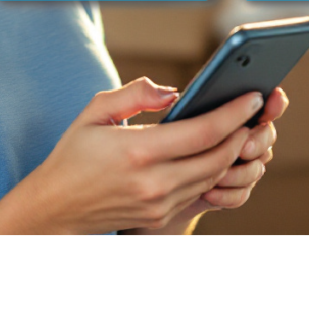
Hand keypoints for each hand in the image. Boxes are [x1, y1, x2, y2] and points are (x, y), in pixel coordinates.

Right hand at [0, 78, 262, 235]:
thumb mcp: (96, 111)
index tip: (252, 97)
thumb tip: (174, 92)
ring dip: (229, 153)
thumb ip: (135, 93)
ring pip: (211, 177)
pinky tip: (214, 153)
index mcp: (138, 151)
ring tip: (239, 129)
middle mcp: (153, 183)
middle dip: (241, 133)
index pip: (203, 132)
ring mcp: (157, 204)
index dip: (234, 114)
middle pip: (217, 158)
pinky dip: (211, 171)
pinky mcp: (158, 217)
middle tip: (253, 111)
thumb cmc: (73, 154)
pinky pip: (197, 191)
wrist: (55, 207)